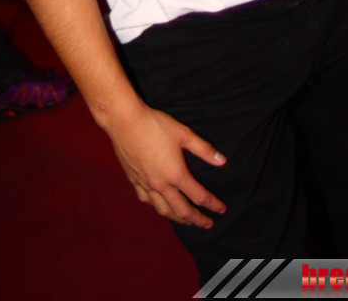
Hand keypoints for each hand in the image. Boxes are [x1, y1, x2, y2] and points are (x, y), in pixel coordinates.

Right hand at [109, 104, 226, 227]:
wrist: (125, 122)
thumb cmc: (155, 125)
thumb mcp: (184, 134)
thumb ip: (204, 149)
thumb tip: (222, 161)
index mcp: (176, 175)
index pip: (199, 196)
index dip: (213, 204)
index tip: (222, 210)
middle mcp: (160, 185)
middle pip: (182, 210)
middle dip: (197, 219)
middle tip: (207, 224)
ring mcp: (145, 184)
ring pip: (163, 210)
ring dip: (177, 218)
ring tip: (187, 220)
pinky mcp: (134, 180)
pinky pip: (147, 201)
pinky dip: (157, 207)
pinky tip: (159, 206)